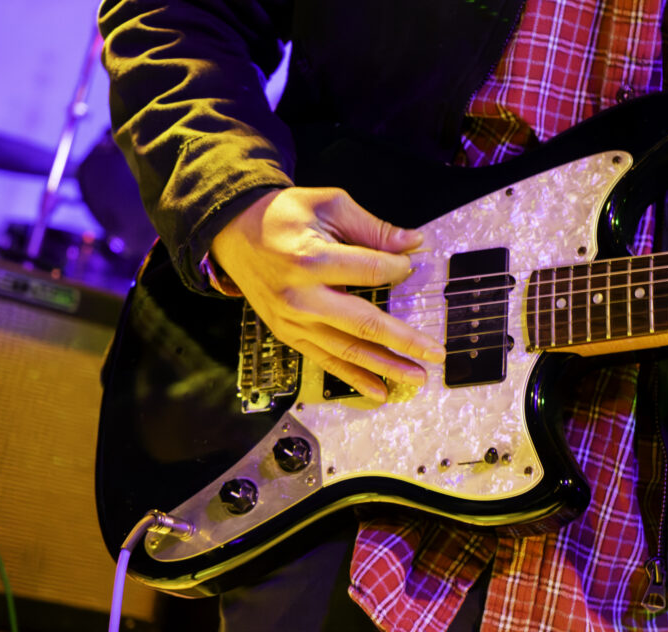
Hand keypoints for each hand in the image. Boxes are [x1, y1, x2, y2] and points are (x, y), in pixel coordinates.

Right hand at [210, 187, 444, 401]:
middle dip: (404, 341)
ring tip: (417, 376)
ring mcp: (293, 320)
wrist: (232, 231)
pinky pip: (325, 360)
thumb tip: (412, 243)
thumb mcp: (327, 204)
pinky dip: (354, 378)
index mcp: (311, 259)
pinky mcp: (288, 333)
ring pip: (347, 350)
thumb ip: (371, 227)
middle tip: (435, 353)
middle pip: (363, 323)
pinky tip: (379, 390)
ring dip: (385, 366)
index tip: (410, 266)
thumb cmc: (282, 215)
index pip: (370, 271)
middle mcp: (301, 296)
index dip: (398, 268)